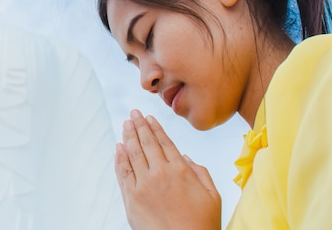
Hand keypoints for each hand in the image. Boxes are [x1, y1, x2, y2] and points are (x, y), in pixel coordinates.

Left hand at [115, 110, 220, 229]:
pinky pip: (123, 172)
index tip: (149, 117)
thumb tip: (184, 157)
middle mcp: (160, 174)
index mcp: (180, 170)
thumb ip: (200, 172)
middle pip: (146, 143)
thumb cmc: (202, 225)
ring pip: (133, 153)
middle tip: (133, 113)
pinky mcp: (131, 199)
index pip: (164, 142)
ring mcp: (143, 185)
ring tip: (126, 124)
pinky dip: (120, 157)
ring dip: (128, 135)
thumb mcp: (212, 196)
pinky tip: (119, 147)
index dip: (155, 128)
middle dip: (139, 125)